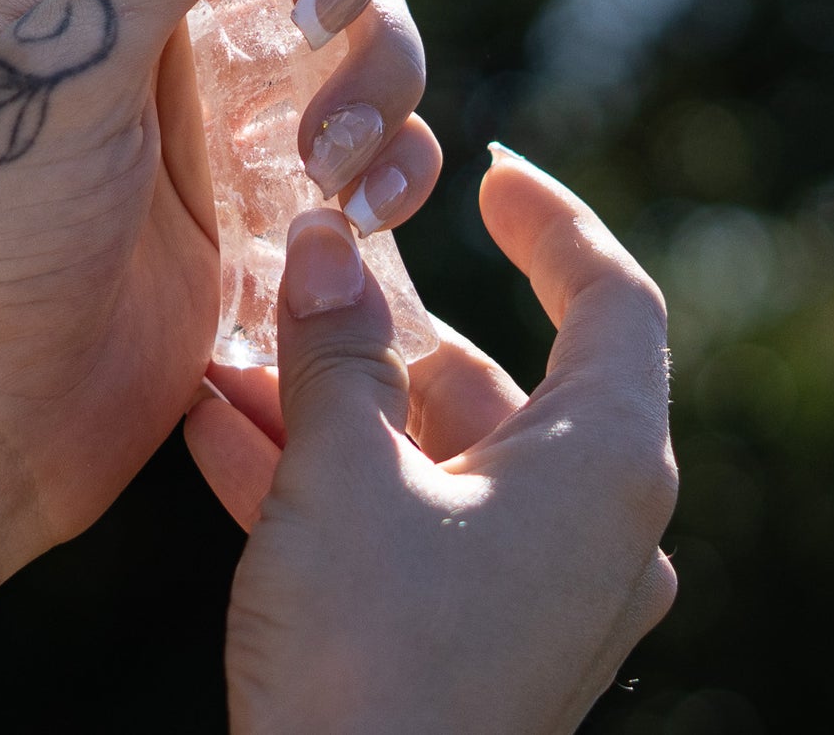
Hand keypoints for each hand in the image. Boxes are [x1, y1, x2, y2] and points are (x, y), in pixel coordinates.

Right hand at [185, 146, 677, 734]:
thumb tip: (327, 240)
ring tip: (225, 359)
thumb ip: (336, 347)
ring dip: (331, 404)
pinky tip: (219, 437)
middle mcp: (595, 527)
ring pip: (436, 456)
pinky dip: (332, 478)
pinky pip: (411, 525)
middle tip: (293, 274)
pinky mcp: (481, 647)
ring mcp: (540, 596)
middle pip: (495, 379)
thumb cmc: (371, 663)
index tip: (488, 169)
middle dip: (376, 330)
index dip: (550, 222)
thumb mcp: (341, 475)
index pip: (613, 300)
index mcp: (604, 468)